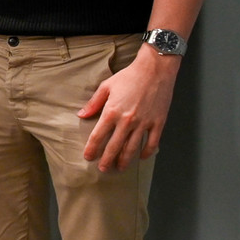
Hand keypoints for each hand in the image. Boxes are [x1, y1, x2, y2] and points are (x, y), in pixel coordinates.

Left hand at [79, 47, 178, 171]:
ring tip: (119, 168)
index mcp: (112, 112)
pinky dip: (147, 152)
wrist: (155, 70)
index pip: (98, 136)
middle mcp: (127, 121)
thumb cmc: (129, 76)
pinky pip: (152, 143)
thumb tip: (81, 115)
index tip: (88, 157)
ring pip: (132, 148)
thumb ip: (93, 103)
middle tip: (102, 169)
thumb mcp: (106, 86)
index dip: (92, 149)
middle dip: (107, 160)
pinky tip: (142, 157)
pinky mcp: (158, 123)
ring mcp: (144, 123)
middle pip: (114, 146)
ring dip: (125, 160)